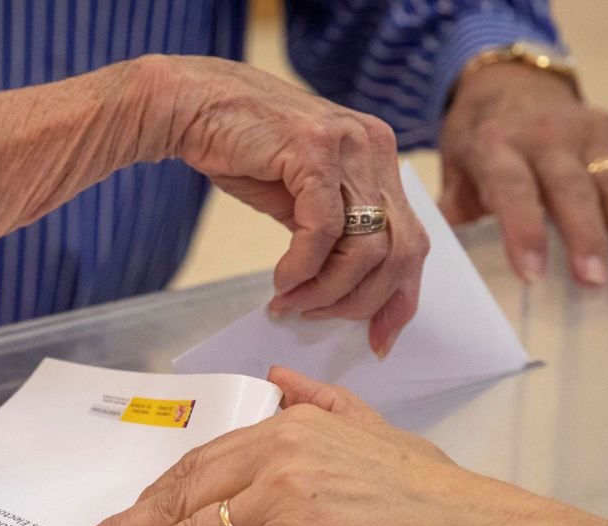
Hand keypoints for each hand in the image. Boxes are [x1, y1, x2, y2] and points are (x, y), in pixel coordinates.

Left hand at [50, 367, 554, 525]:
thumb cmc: (436, 497)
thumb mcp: (375, 428)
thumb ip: (322, 400)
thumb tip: (279, 374)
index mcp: (290, 426)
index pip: (197, 468)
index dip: (148, 502)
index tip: (112, 523)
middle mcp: (278, 453)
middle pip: (177, 499)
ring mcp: (283, 499)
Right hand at [145, 57, 428, 356]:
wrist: (194, 105)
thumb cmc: (241, 150)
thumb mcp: (300, 196)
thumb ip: (331, 232)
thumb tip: (345, 290)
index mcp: (379, 159)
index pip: (413, 240)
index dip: (400, 297)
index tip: (379, 339)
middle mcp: (375, 148)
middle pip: (401, 250)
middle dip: (362, 301)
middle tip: (317, 317)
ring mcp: (349, 146)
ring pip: (367, 247)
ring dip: (327, 290)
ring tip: (291, 302)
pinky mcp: (314, 150)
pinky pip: (323, 230)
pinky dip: (303, 267)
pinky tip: (280, 280)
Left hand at [439, 63, 607, 283]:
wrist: (507, 87)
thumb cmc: (480, 142)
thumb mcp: (455, 170)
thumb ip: (454, 210)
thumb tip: (440, 256)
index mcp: (497, 146)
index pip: (513, 191)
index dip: (524, 232)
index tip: (533, 273)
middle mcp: (544, 134)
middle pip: (570, 189)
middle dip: (584, 237)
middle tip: (592, 279)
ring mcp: (586, 130)